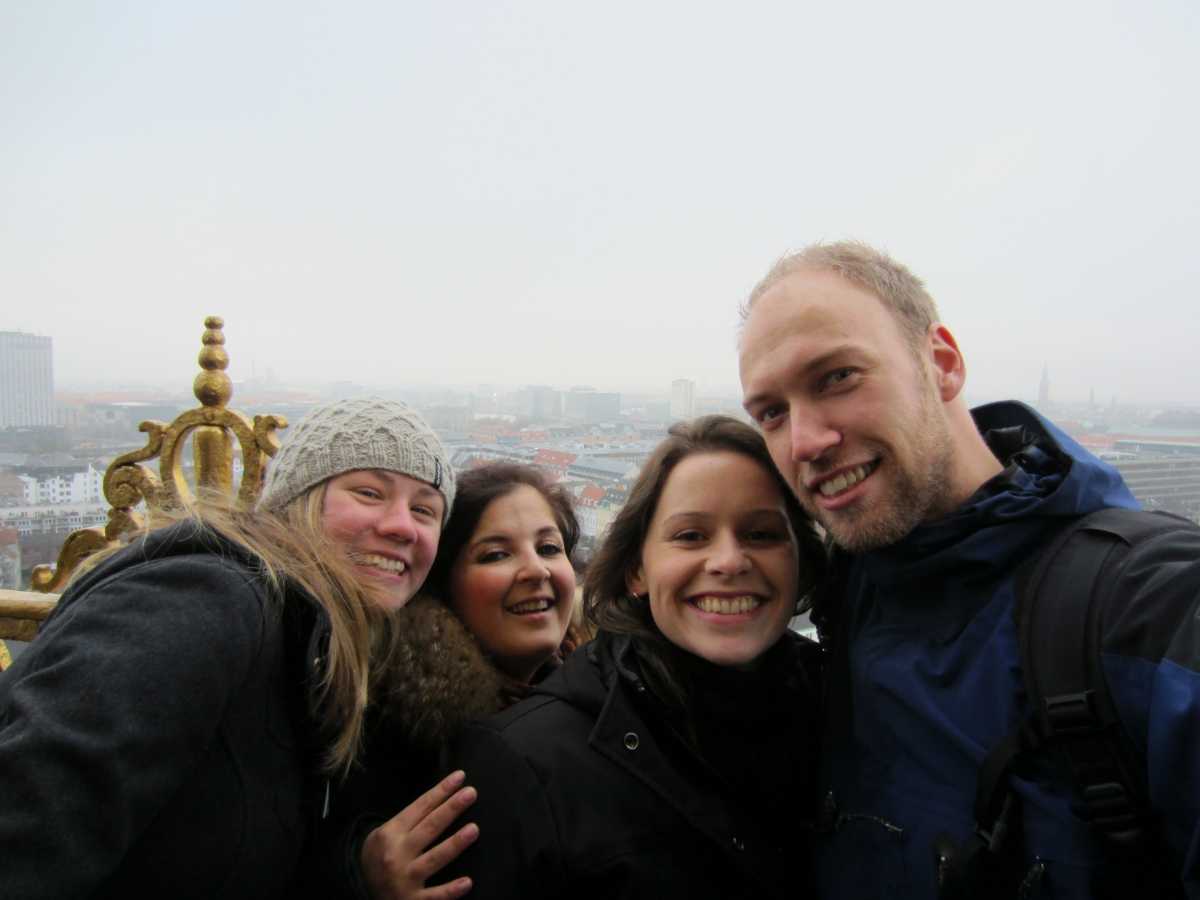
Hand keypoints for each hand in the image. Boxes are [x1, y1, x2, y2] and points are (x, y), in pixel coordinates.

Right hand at [361, 770, 479, 899]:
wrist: (361, 890)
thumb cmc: (380, 856)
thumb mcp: (384, 834)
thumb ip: (408, 821)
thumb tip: (440, 800)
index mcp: (391, 833)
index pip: (421, 807)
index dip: (441, 791)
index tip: (459, 777)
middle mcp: (397, 854)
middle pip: (430, 827)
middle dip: (451, 808)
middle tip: (471, 793)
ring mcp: (405, 878)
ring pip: (434, 858)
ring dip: (455, 843)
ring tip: (474, 829)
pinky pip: (434, 896)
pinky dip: (450, 890)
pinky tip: (467, 882)